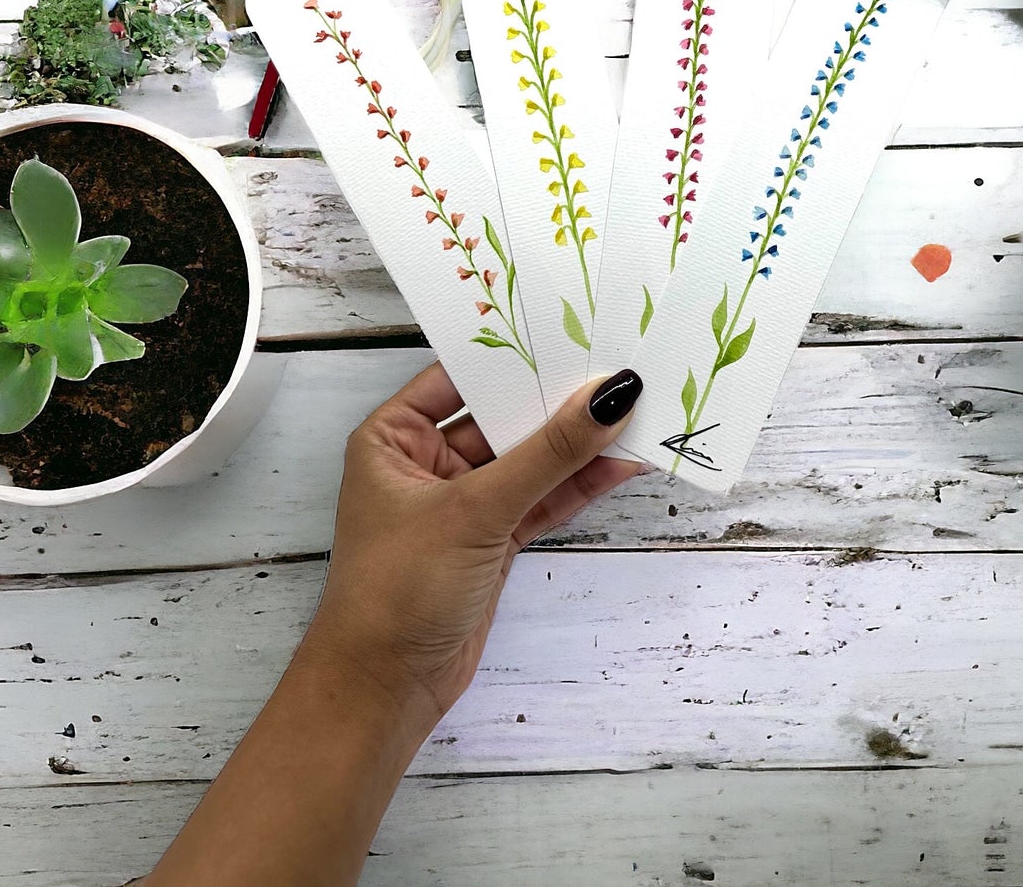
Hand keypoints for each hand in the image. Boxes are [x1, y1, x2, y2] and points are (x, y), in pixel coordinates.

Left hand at [301, 364, 643, 721]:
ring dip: (577, 445)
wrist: (384, 692)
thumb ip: (547, 455)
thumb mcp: (474, 510)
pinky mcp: (491, 539)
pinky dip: (577, 485)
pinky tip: (621, 464)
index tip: (571, 330)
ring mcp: (462, 503)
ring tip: (638, 415)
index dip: (513, 355)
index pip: (460, 375)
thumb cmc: (396, 591)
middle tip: (618, 371)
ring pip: (529, 460)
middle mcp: (424, 462)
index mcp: (393, 436)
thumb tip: (606, 399)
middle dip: (557, 401)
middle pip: (502, 416)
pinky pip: (541, 498)